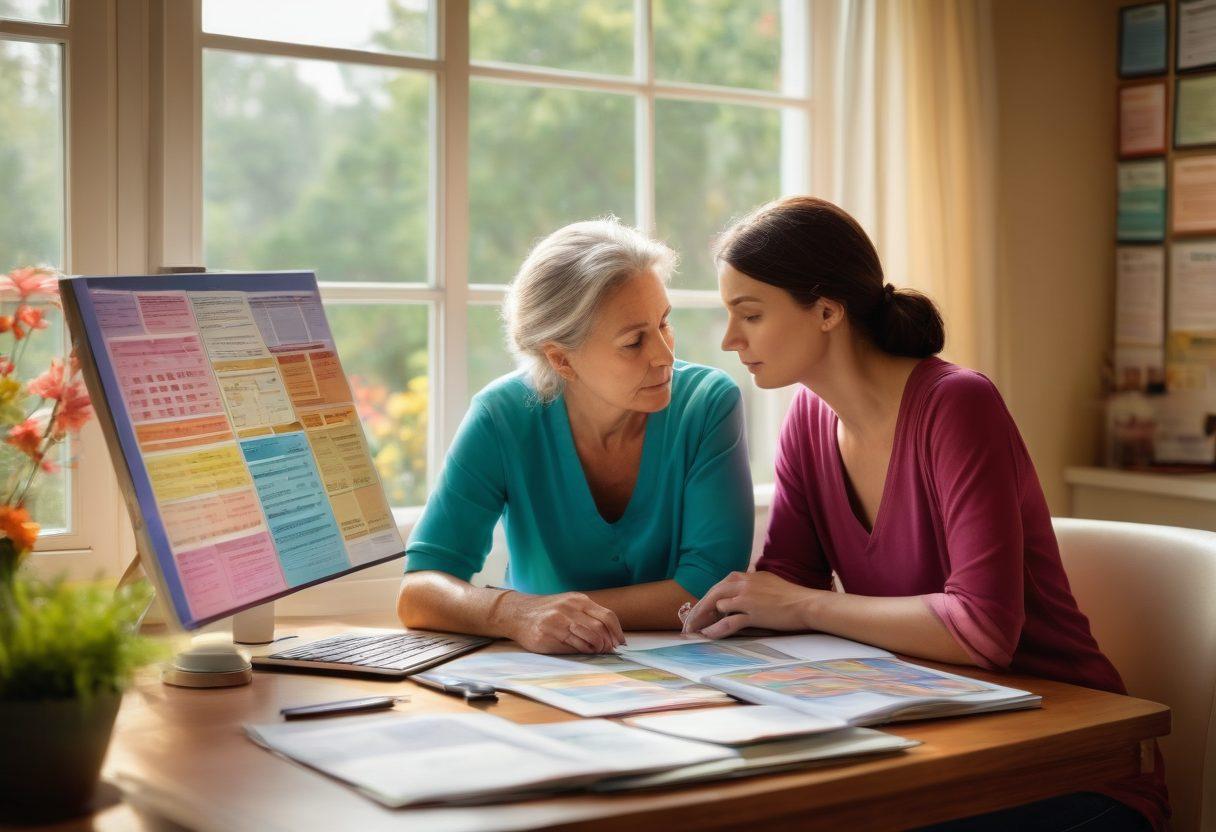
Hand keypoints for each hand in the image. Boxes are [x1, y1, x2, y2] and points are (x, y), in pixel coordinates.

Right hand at [502, 591, 625, 653]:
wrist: (518, 614)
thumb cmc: (548, 612)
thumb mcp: (569, 605)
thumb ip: (588, 616)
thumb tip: (611, 637)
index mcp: (578, 600)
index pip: (607, 616)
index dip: (617, 632)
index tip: (620, 643)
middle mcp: (569, 608)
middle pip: (600, 628)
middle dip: (607, 643)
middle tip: (606, 650)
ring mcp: (558, 621)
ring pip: (589, 638)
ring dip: (596, 648)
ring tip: (594, 651)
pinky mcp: (547, 634)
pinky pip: (572, 646)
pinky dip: (582, 651)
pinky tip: (581, 651)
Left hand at [681, 571, 814, 638]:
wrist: (807, 604)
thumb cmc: (791, 596)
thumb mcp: (768, 582)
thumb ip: (751, 585)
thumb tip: (739, 591)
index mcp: (746, 576)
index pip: (720, 586)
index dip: (707, 599)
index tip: (698, 610)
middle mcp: (744, 583)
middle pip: (713, 594)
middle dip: (698, 609)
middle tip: (688, 622)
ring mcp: (747, 597)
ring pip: (717, 606)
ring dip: (704, 619)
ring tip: (694, 630)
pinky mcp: (753, 612)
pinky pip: (729, 621)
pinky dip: (715, 629)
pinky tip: (707, 635)